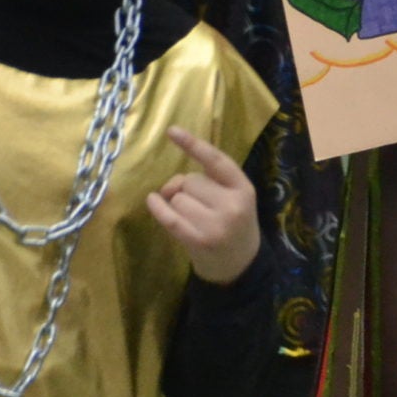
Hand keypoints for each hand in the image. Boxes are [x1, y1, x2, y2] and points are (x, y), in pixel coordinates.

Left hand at [147, 128, 261, 283]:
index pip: (216, 160)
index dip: (193, 144)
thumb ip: (210, 182)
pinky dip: (158, 208)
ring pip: (177, 198)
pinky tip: (153, 201)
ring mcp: (216, 225)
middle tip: (198, 206)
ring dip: (177, 205)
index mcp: (244, 188)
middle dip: (186, 189)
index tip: (171, 131)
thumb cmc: (233, 225)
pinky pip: (170, 217)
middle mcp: (232, 205)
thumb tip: (170, 185)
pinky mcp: (198, 240)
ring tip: (193, 219)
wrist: (240, 266)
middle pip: (190, 180)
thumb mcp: (235, 198)